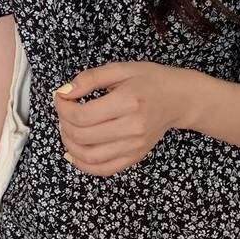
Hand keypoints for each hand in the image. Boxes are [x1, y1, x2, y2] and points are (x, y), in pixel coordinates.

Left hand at [53, 58, 186, 176]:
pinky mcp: (135, 157)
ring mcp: (134, 146)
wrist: (179, 99)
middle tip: (63, 111)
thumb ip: (91, 78)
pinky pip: (104, 169)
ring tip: (66, 129)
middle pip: (83, 136)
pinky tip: (75, 152)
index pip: (83, 115)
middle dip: (63, 124)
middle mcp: (132, 128)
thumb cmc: (151, 80)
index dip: (63, 108)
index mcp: (128, 101)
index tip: (59, 97)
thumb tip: (65, 92)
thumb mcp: (121, 68)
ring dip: (69, 144)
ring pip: (90, 157)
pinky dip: (84, 165)